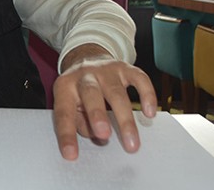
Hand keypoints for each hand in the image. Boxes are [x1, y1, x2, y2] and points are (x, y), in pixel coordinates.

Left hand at [52, 44, 156, 160]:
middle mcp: (84, 76)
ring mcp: (105, 70)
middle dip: (97, 115)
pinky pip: (139, 78)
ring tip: (131, 142)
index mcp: (64, 86)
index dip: (67, 134)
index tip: (71, 154)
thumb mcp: (70, 104)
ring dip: (125, 118)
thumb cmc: (78, 90)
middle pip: (90, 94)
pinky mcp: (124, 68)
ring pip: (116, 92)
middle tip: (104, 136)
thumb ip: (80, 122)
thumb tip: (98, 137)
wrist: (86, 57)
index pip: (64, 112)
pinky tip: (149, 113)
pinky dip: (147, 95)